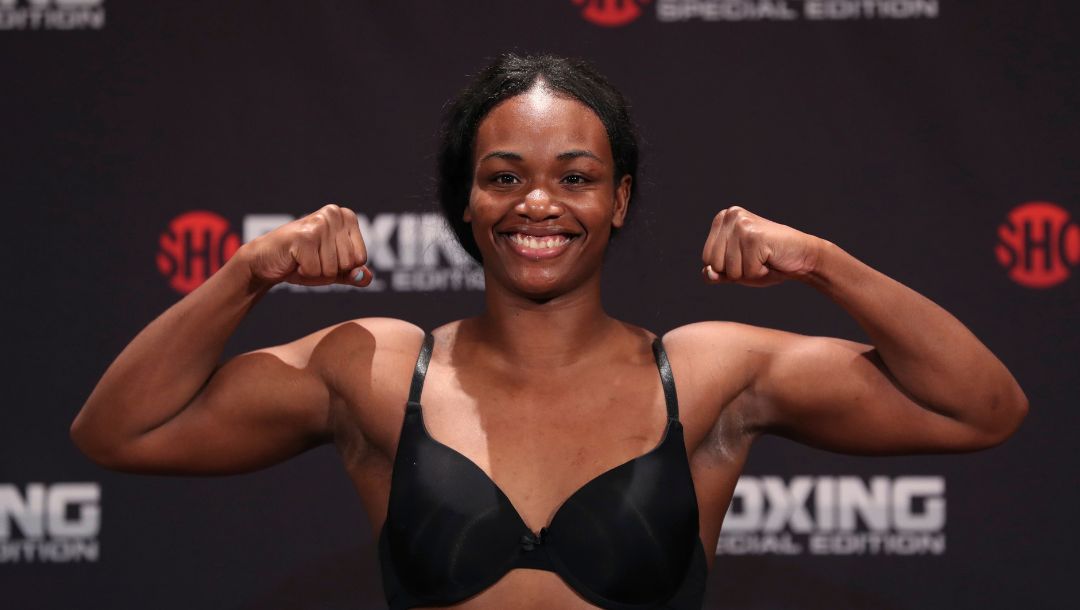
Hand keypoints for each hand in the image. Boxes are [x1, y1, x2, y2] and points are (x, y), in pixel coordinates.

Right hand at [238, 204, 372, 286]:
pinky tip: (294, 260)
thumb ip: (352, 273)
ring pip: (332, 269)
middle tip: (311, 259)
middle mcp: (334, 214)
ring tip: (302, 259)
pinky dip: (304, 273)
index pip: (361, 259)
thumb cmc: (302, 261)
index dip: (342, 267)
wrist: (265, 259)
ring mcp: (319, 223)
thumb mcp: (332, 268)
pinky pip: (315, 271)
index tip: (325, 257)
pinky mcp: (304, 236)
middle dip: (329, 271)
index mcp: (347, 217)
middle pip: (348, 264)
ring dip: (316, 273)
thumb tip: (366, 278)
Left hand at [701, 206, 823, 286]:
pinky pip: (748, 271)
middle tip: (757, 259)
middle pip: (715, 264)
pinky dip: (761, 272)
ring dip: (750, 273)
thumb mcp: (738, 271)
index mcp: (722, 219)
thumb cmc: (769, 263)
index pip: (707, 259)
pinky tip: (771, 258)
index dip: (727, 269)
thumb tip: (706, 273)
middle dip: (737, 272)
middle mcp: (730, 216)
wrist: (803, 256)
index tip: (746, 258)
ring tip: (764, 258)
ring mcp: (742, 224)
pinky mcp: (754, 236)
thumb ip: (718, 273)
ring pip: (731, 270)